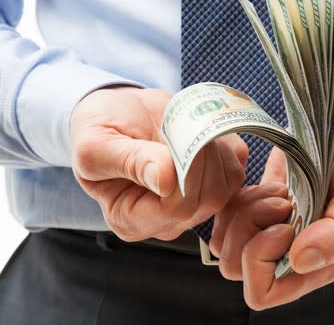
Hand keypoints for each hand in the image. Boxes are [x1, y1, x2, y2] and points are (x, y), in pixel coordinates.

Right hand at [70, 87, 247, 241]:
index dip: (186, 174)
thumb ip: (128, 162)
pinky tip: (199, 132)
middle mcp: (167, 220)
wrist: (117, 112)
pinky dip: (225, 144)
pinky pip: (236, 166)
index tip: (176, 140)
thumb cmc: (99, 129)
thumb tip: (165, 180)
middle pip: (208, 199)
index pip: (176, 210)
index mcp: (130, 219)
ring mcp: (194, 205)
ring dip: (214, 149)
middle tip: (182, 127)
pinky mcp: (213, 183)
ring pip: (228, 185)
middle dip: (202, 158)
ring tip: (186, 128)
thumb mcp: (96, 144)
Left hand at [212, 109, 333, 309]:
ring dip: (247, 210)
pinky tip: (268, 186)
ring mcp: (267, 235)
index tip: (286, 219)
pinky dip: (239, 198)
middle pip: (235, 266)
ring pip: (224, 243)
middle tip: (282, 200)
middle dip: (251, 228)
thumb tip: (300, 262)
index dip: (264, 256)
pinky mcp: (254, 213)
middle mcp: (288, 258)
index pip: (264, 291)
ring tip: (279, 191)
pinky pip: (223, 218)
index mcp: (317, 267)